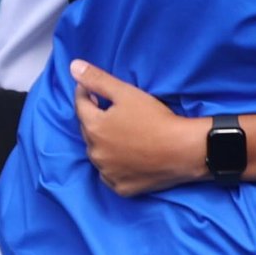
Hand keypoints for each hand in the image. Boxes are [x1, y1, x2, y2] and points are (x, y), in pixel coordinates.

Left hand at [71, 59, 207, 196]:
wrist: (182, 150)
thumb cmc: (155, 118)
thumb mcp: (127, 93)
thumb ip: (97, 79)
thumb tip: (73, 66)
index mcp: (93, 128)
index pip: (80, 106)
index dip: (85, 93)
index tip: (91, 87)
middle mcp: (95, 152)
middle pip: (89, 130)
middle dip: (96, 118)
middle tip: (112, 110)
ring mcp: (107, 172)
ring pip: (99, 153)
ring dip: (104, 143)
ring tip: (122, 133)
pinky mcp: (121, 187)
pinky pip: (112, 173)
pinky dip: (115, 164)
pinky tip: (129, 156)